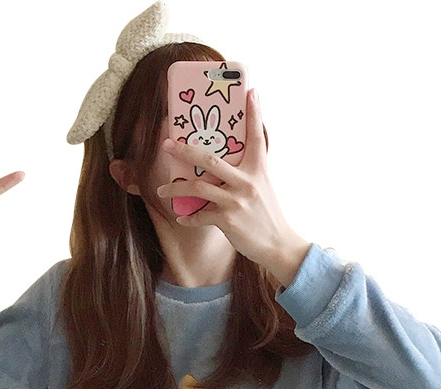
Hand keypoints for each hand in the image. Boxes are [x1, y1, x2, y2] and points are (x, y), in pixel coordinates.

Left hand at [156, 89, 309, 286]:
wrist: (279, 245)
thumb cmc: (267, 215)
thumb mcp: (263, 187)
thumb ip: (247, 173)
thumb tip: (226, 164)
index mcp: (259, 169)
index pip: (257, 136)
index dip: (254, 113)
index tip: (251, 91)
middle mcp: (247, 181)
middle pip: (210, 159)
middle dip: (185, 150)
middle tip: (167, 144)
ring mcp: (237, 201)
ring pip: (198, 187)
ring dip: (176, 189)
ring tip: (162, 190)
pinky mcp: (228, 220)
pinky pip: (201, 215)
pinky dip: (189, 217)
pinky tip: (182, 217)